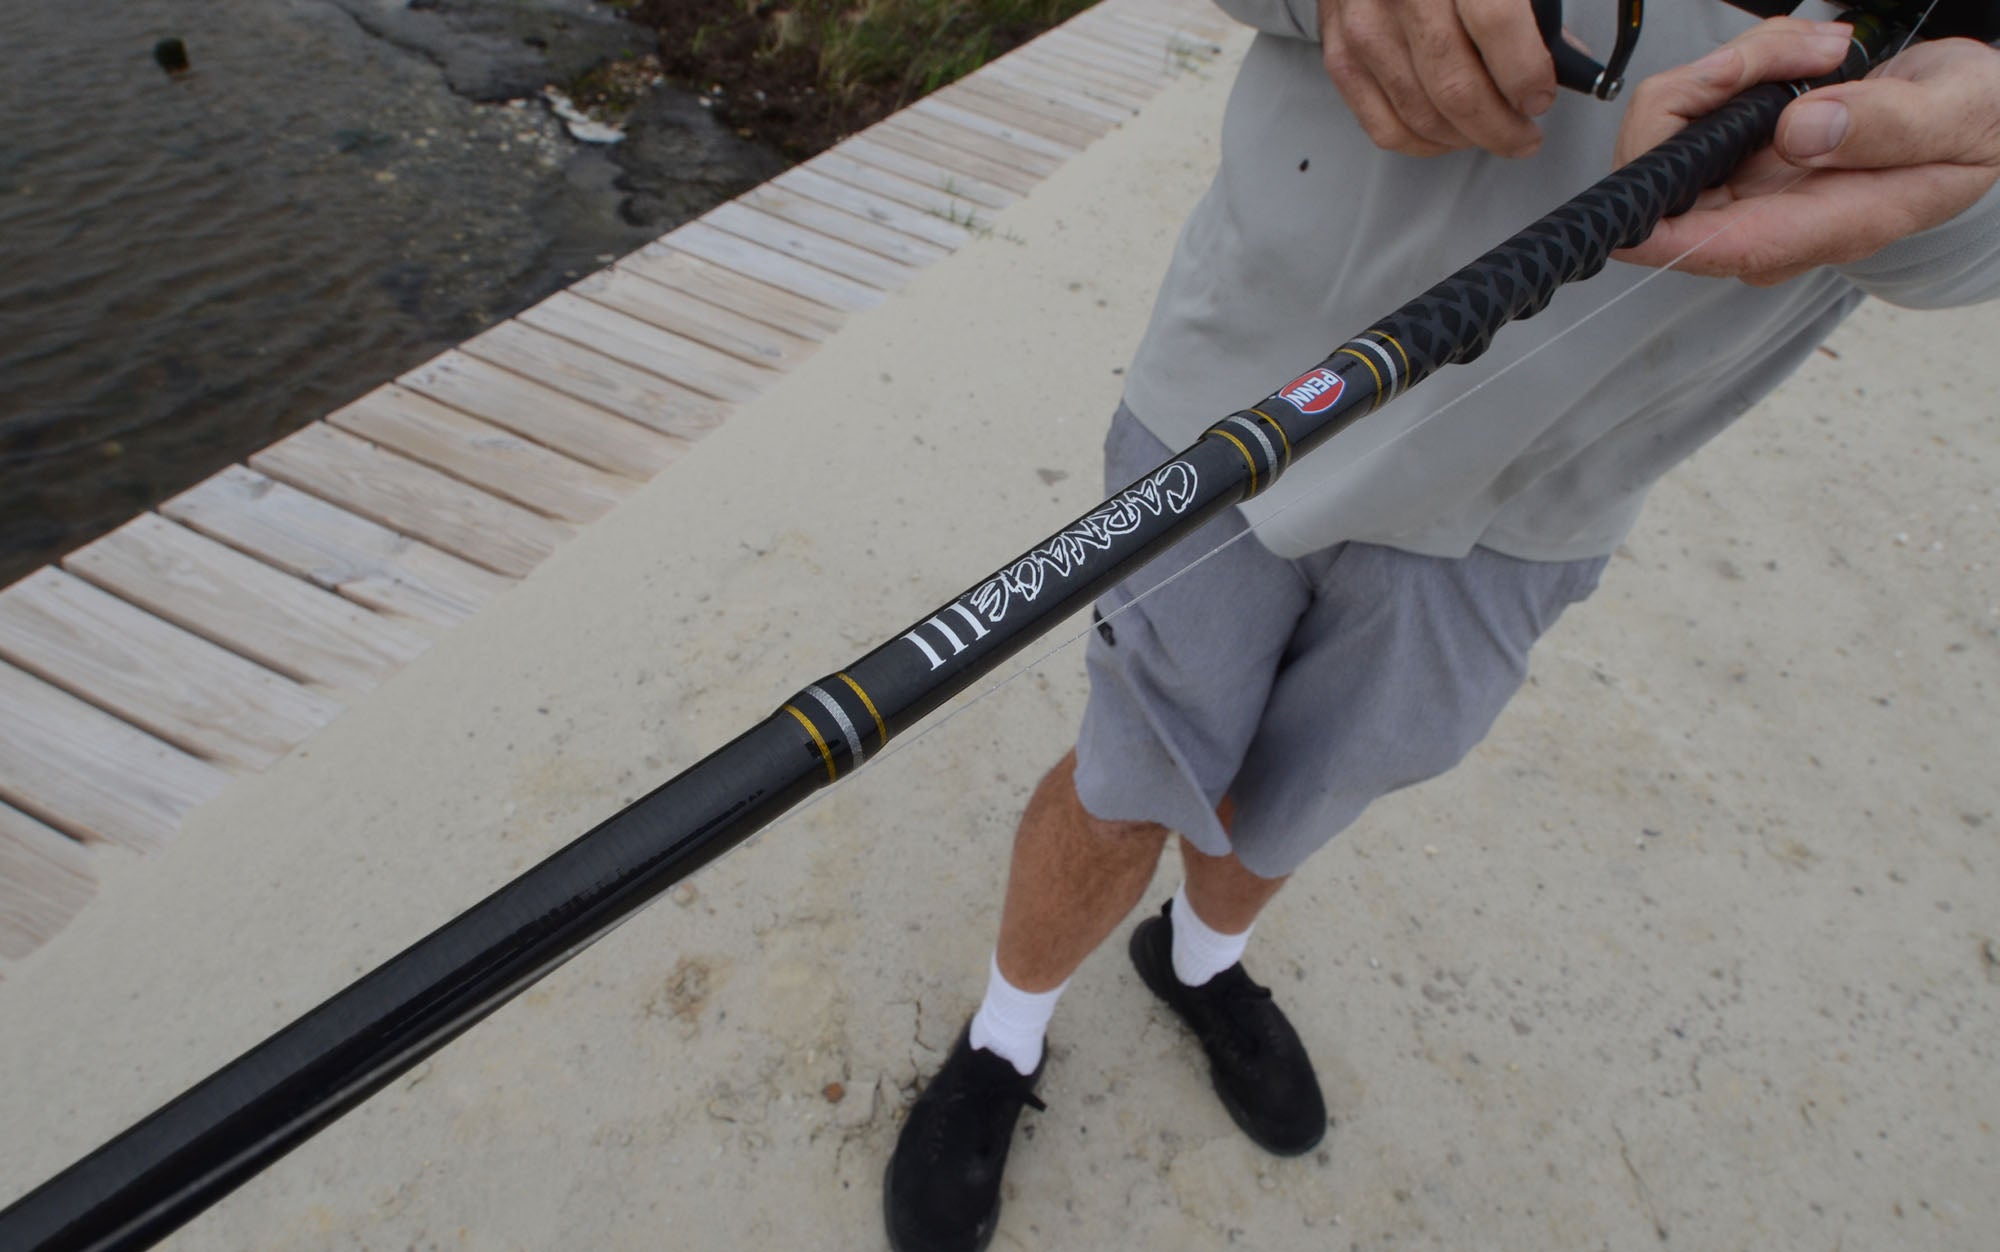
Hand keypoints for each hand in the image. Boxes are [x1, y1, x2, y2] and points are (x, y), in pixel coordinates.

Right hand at [1317, 0, 1553, 157]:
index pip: (1495, 25)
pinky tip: (1450, 134)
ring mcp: (1366, 29)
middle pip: (1455, 88)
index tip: (1540, 96)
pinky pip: (1386, 127)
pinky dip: (1425, 143)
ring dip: (1466, 139)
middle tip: (1524, 135)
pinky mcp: (1341, 56)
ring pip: (1422, 117)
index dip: (1526, 74)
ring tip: (1491, 132)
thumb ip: (1532, 7)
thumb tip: (1562, 62)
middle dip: (1500, 127)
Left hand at [1613, 21, 1999, 285]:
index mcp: (1820, 228)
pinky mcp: (1739, 151)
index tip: (1638, 184)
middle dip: (1710, 89)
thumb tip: (1800, 132)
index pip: (1707, 246)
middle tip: (1803, 51)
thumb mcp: (1956, 115)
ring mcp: (1746, 186)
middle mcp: (1765, 217)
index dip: (1653, 224)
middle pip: (1667, 175)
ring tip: (1824, 48)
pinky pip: (1702, 102)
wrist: (1975, 111)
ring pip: (1678, 122)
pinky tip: (1806, 55)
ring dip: (1741, 62)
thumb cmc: (1971, 124)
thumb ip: (1887, 127)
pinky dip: (1747, 61)